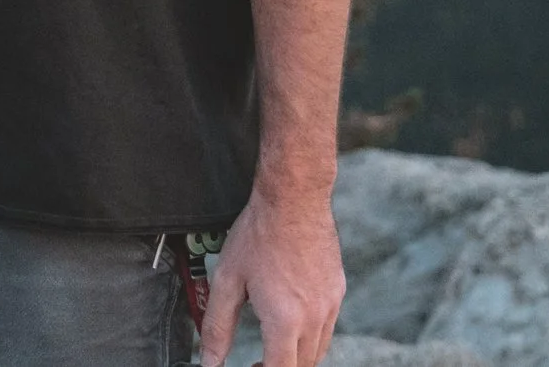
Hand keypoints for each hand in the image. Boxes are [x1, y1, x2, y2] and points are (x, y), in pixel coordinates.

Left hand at [199, 183, 344, 366]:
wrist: (293, 198)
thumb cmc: (259, 233)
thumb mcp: (227, 280)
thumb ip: (217, 326)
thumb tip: (210, 360)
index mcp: (285, 320)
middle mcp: (314, 317)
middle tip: (256, 362)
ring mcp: (330, 304)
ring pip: (319, 350)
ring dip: (297, 356)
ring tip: (272, 345)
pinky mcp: (338, 290)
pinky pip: (327, 327)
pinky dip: (311, 336)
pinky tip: (292, 319)